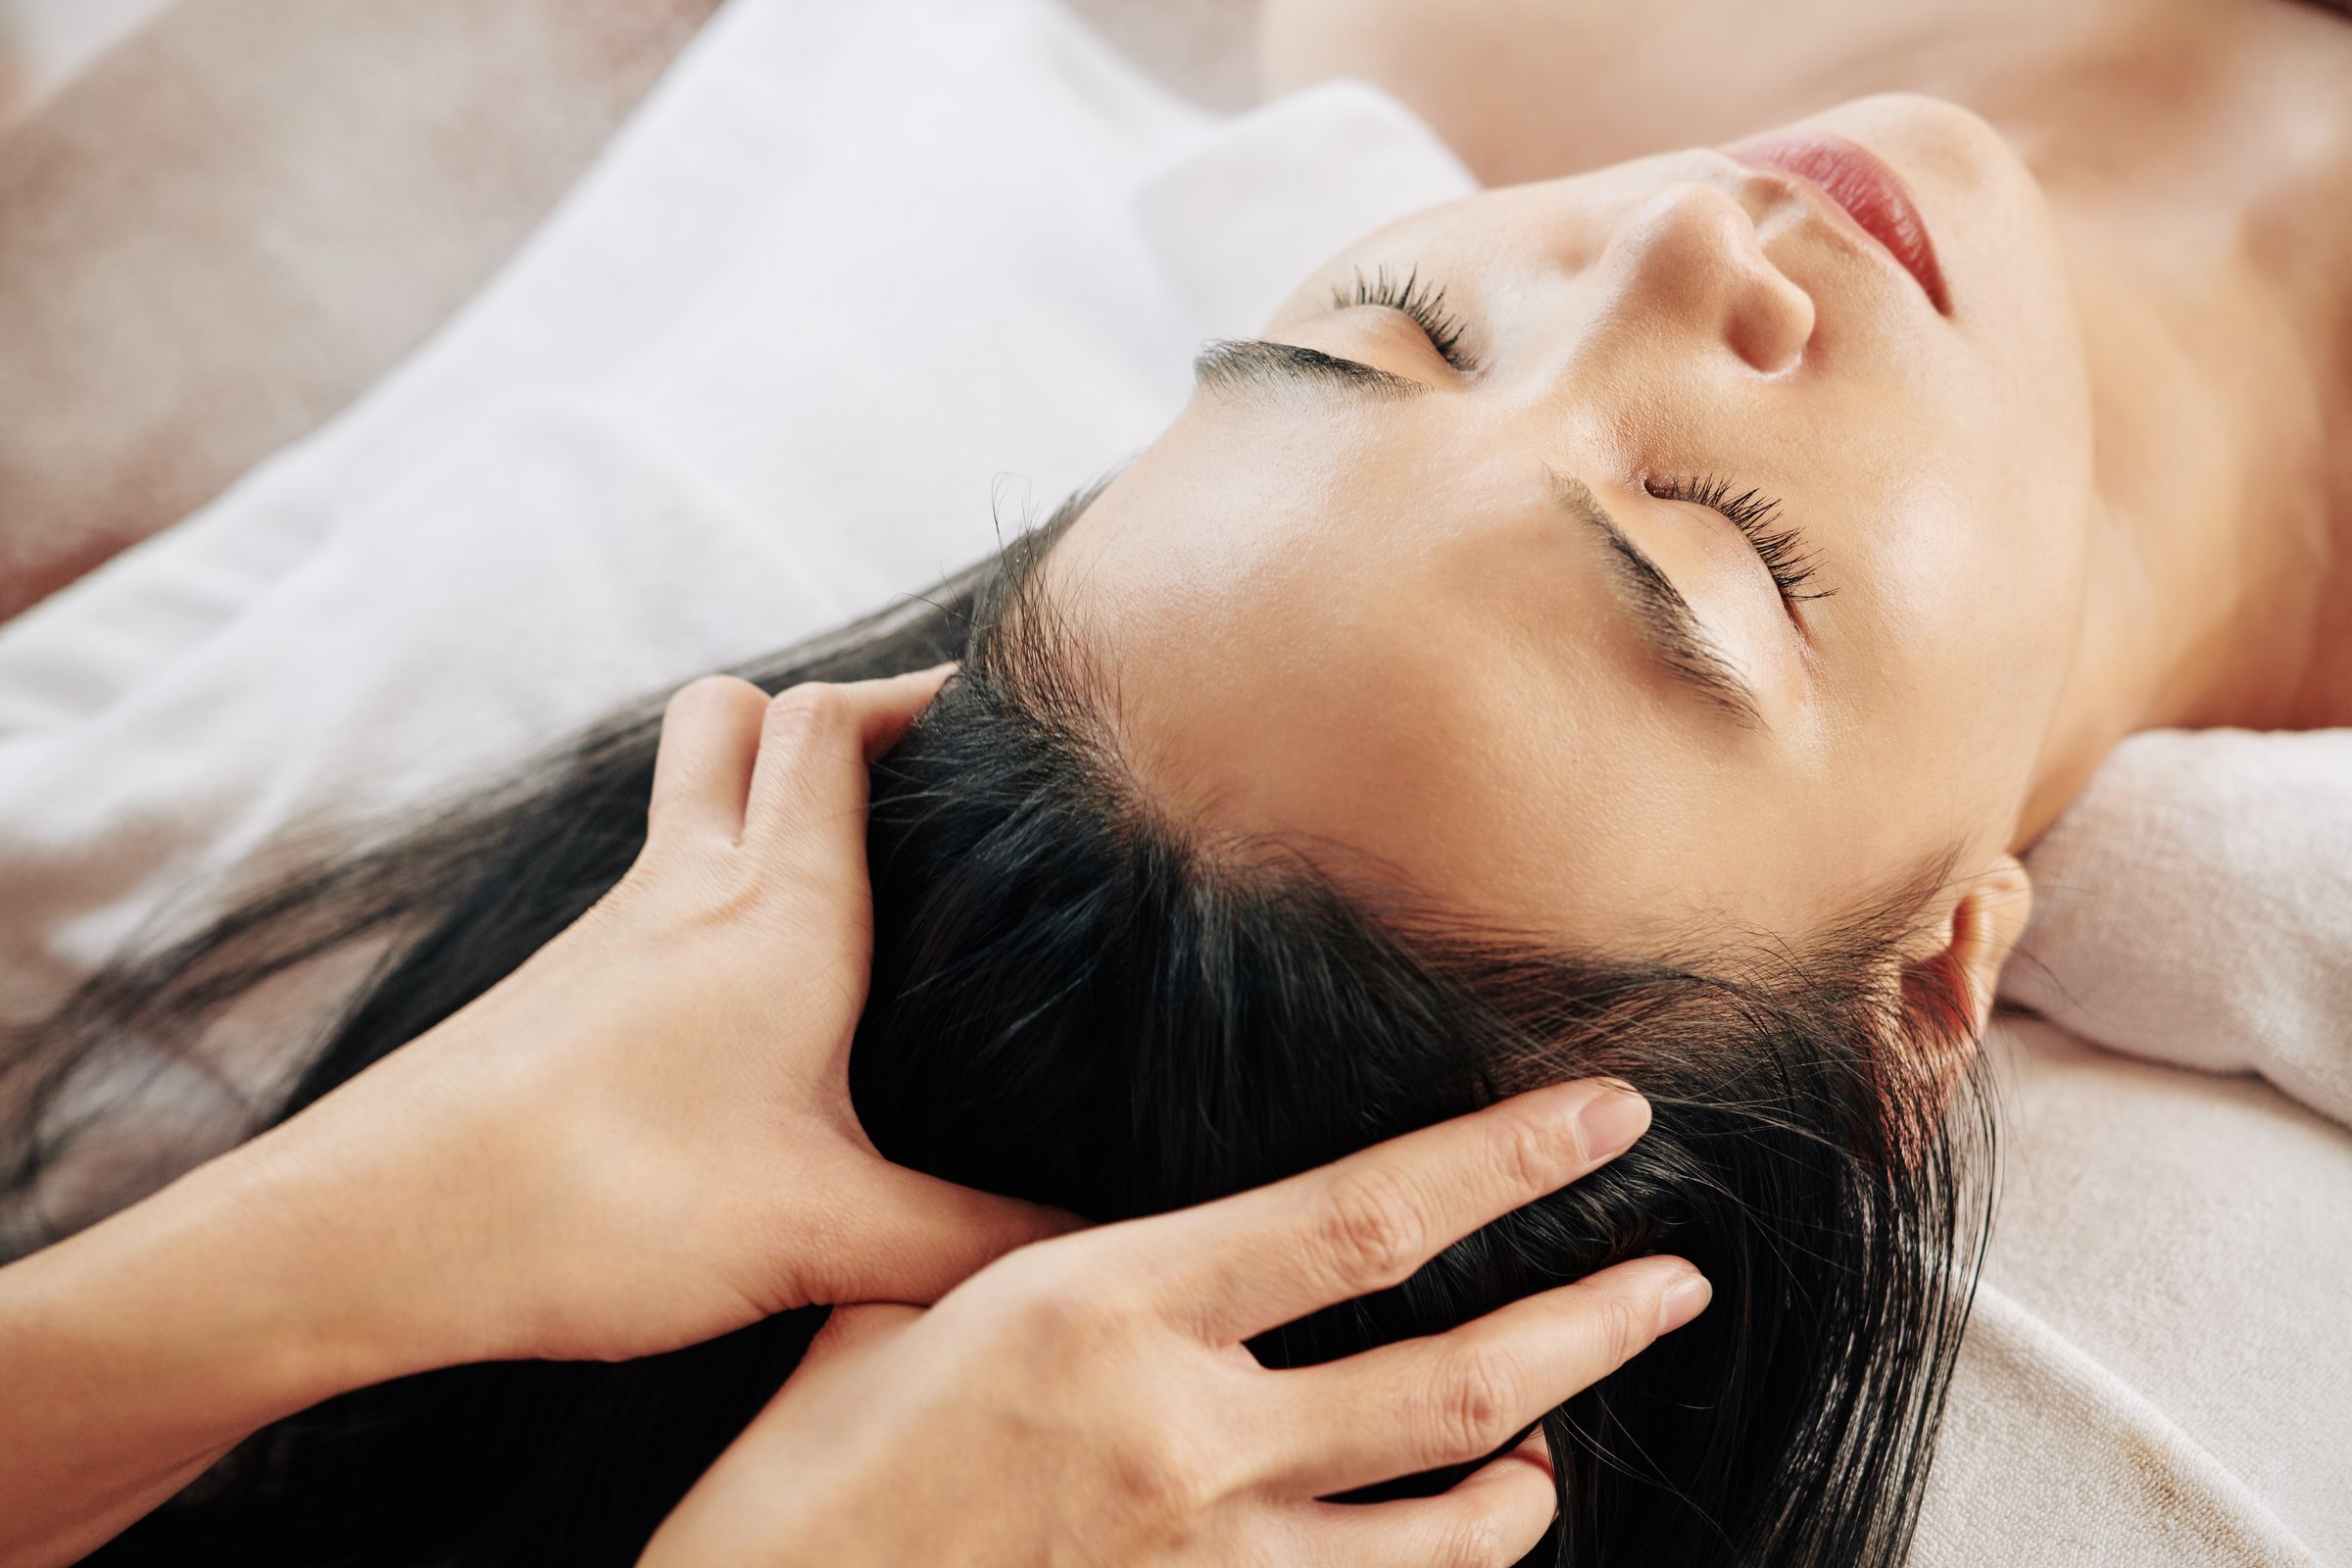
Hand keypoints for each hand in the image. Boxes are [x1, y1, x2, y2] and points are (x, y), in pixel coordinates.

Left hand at [253, 667, 1069, 1367]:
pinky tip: (747, 1002)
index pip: (836, 724)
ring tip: (852, 883)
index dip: (918, 693)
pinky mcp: (561, 990)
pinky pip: (649, 889)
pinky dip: (708, 890)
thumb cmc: (596, 1204)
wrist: (370, 1233)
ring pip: (687, 797)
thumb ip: (969, 1242)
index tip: (998, 713)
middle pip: (742, 714)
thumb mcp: (822, 1240)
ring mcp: (610, 933)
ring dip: (760, 795)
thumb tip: (1082, 1249)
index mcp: (776, 909)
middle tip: (913, 775)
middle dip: (829, 712)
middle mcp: (687, 890)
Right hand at [641, 1079, 1709, 1567]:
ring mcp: (1197, 1560)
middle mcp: (1180, 1436)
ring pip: (1434, 1521)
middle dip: (1584, 1326)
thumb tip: (1122, 1240)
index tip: (1609, 1119)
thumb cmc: (802, 1474)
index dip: (1501, 1164)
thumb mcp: (901, 1310)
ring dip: (1523, 1472)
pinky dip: (1439, 1567)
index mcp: (1106, 1311)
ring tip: (1565, 1442)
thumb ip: (1031, 1263)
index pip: (1357, 1220)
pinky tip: (1472, 1534)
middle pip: (1446, 1382)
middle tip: (1677, 1283)